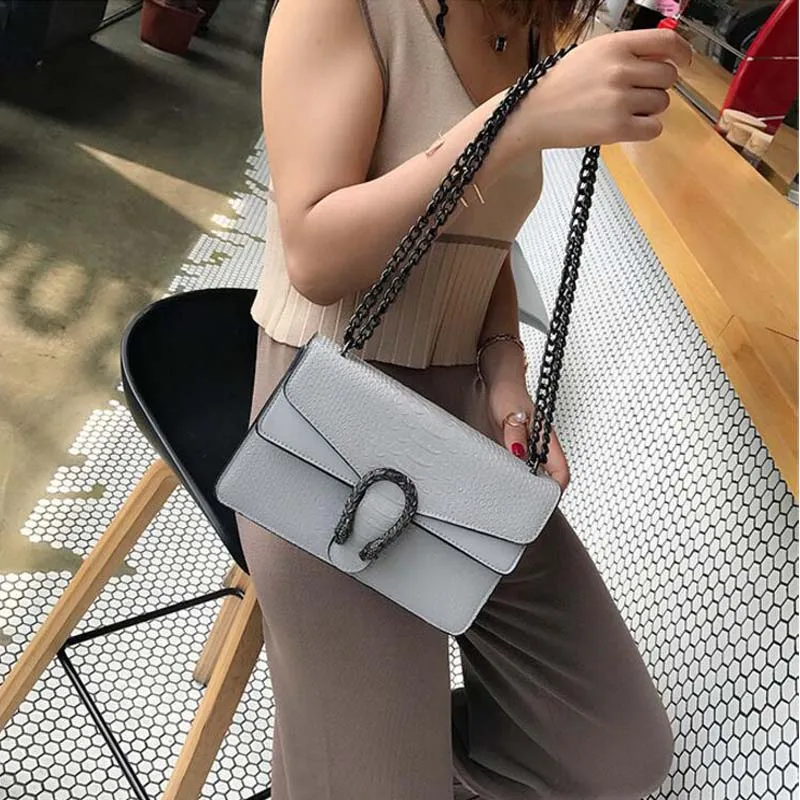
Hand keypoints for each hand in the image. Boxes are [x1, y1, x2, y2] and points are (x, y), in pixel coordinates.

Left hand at [487, 377, 570, 491]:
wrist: (500, 384)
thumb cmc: (508, 395)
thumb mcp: (510, 416)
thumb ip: (515, 436)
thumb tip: (519, 454)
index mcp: (546, 440)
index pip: (561, 472)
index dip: (556, 490)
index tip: (545, 501)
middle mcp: (541, 446)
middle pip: (550, 477)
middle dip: (542, 492)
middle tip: (528, 503)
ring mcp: (531, 448)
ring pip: (537, 473)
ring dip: (529, 484)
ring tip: (516, 494)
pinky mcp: (519, 447)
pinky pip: (523, 466)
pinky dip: (517, 474)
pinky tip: (506, 478)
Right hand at [521, 29, 691, 148]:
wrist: (533, 114)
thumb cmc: (560, 86)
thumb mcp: (592, 53)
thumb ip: (626, 52)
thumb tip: (663, 57)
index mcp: (615, 46)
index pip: (667, 42)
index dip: (682, 53)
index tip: (684, 61)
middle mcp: (620, 70)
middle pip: (668, 77)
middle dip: (658, 87)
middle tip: (637, 94)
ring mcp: (619, 100)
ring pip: (662, 104)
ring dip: (648, 109)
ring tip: (621, 110)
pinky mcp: (616, 128)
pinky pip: (653, 128)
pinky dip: (644, 129)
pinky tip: (625, 126)